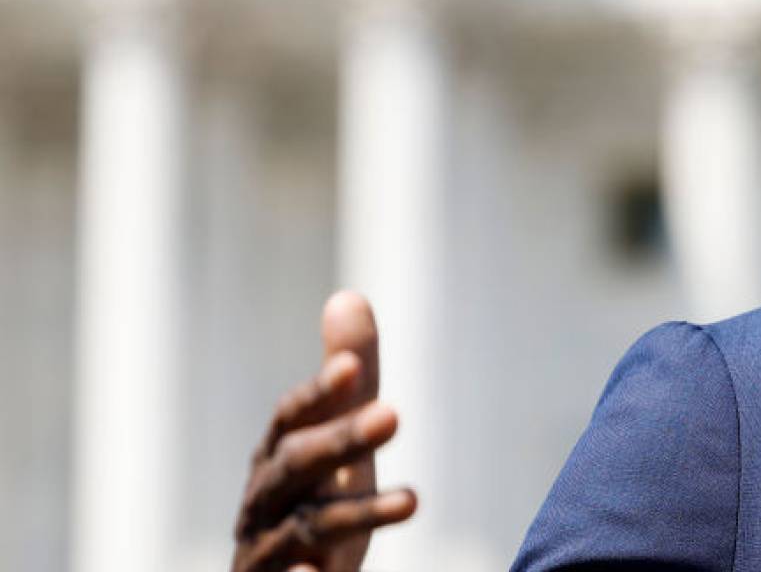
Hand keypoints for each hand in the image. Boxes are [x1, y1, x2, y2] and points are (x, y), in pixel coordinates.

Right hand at [232, 292, 417, 571]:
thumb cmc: (312, 502)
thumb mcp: (336, 441)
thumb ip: (348, 378)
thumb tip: (349, 296)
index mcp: (277, 456)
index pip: (293, 417)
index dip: (320, 392)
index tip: (355, 367)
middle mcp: (265, 500)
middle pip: (298, 465)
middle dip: (343, 439)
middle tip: (395, 413)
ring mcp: (268, 550)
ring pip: (305, 528)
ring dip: (357, 513)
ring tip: (412, 500)